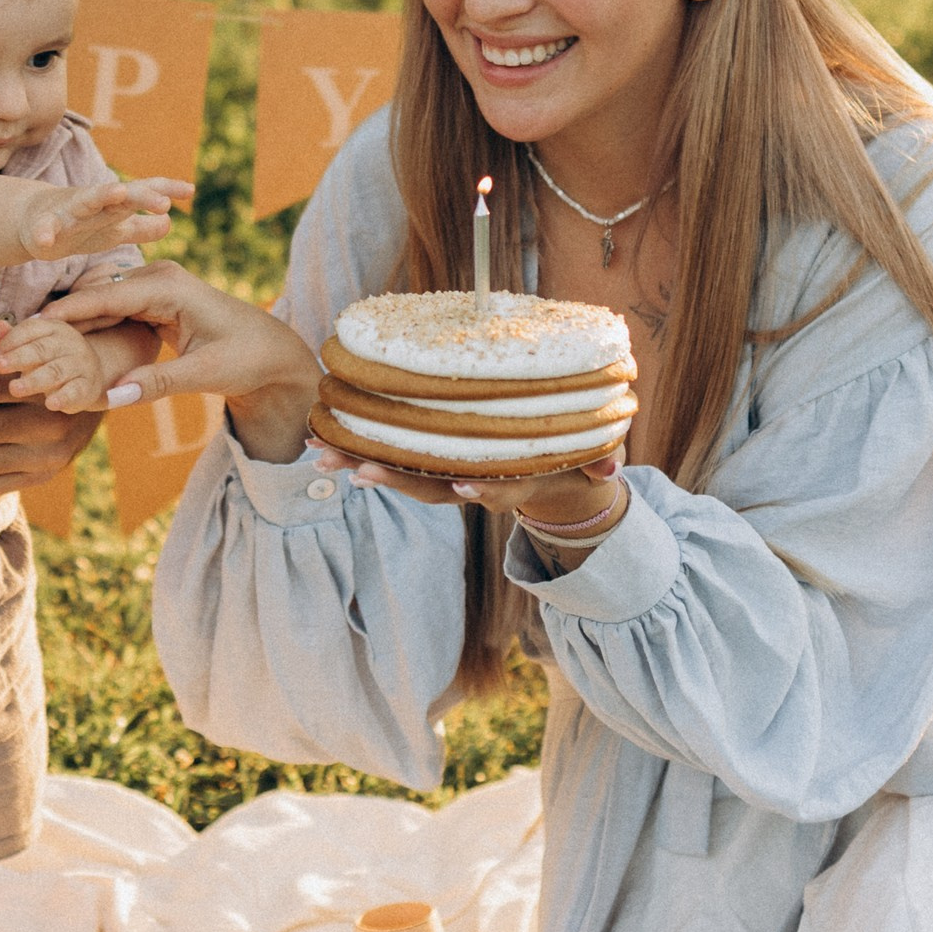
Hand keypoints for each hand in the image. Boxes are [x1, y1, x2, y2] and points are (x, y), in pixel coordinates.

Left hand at [0, 316, 107, 412]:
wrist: (90, 375)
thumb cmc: (52, 358)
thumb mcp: (32, 345)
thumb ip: (11, 338)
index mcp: (54, 328)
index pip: (31, 329)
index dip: (12, 340)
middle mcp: (69, 343)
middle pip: (42, 349)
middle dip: (19, 357)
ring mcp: (80, 365)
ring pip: (56, 372)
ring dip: (34, 380)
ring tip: (14, 388)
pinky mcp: (87, 387)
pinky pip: (75, 391)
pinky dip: (63, 397)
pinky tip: (50, 403)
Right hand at [20, 176, 192, 261]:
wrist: (31, 221)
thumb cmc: (79, 226)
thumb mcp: (112, 229)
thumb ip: (140, 228)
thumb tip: (170, 222)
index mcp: (112, 206)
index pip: (143, 192)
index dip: (165, 190)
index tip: (190, 190)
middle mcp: (93, 203)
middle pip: (121, 196)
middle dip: (141, 196)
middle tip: (163, 201)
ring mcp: (67, 212)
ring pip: (86, 201)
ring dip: (101, 195)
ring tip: (118, 191)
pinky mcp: (41, 225)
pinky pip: (43, 229)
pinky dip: (44, 233)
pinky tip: (45, 241)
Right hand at [38, 261, 322, 460]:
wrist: (274, 353)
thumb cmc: (248, 360)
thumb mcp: (205, 374)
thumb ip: (157, 383)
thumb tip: (111, 398)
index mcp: (170, 286)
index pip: (105, 297)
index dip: (66, 314)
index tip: (29, 329)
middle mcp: (159, 278)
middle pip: (95, 295)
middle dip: (58, 318)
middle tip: (15, 338)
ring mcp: (156, 287)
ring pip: (100, 302)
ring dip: (68, 323)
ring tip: (27, 342)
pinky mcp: (154, 301)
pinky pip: (112, 311)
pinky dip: (88, 327)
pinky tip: (59, 344)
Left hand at [315, 443, 626, 523]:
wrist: (547, 485)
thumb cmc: (567, 460)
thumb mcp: (589, 462)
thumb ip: (599, 462)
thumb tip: (612, 468)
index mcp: (507, 482)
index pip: (491, 490)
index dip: (477, 491)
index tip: (462, 487)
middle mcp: (468, 486)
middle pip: (429, 488)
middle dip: (394, 481)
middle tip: (358, 472)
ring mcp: (443, 478)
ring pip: (400, 477)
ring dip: (359, 465)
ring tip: (322, 455)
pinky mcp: (425, 467)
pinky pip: (387, 460)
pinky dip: (355, 451)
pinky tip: (320, 440)